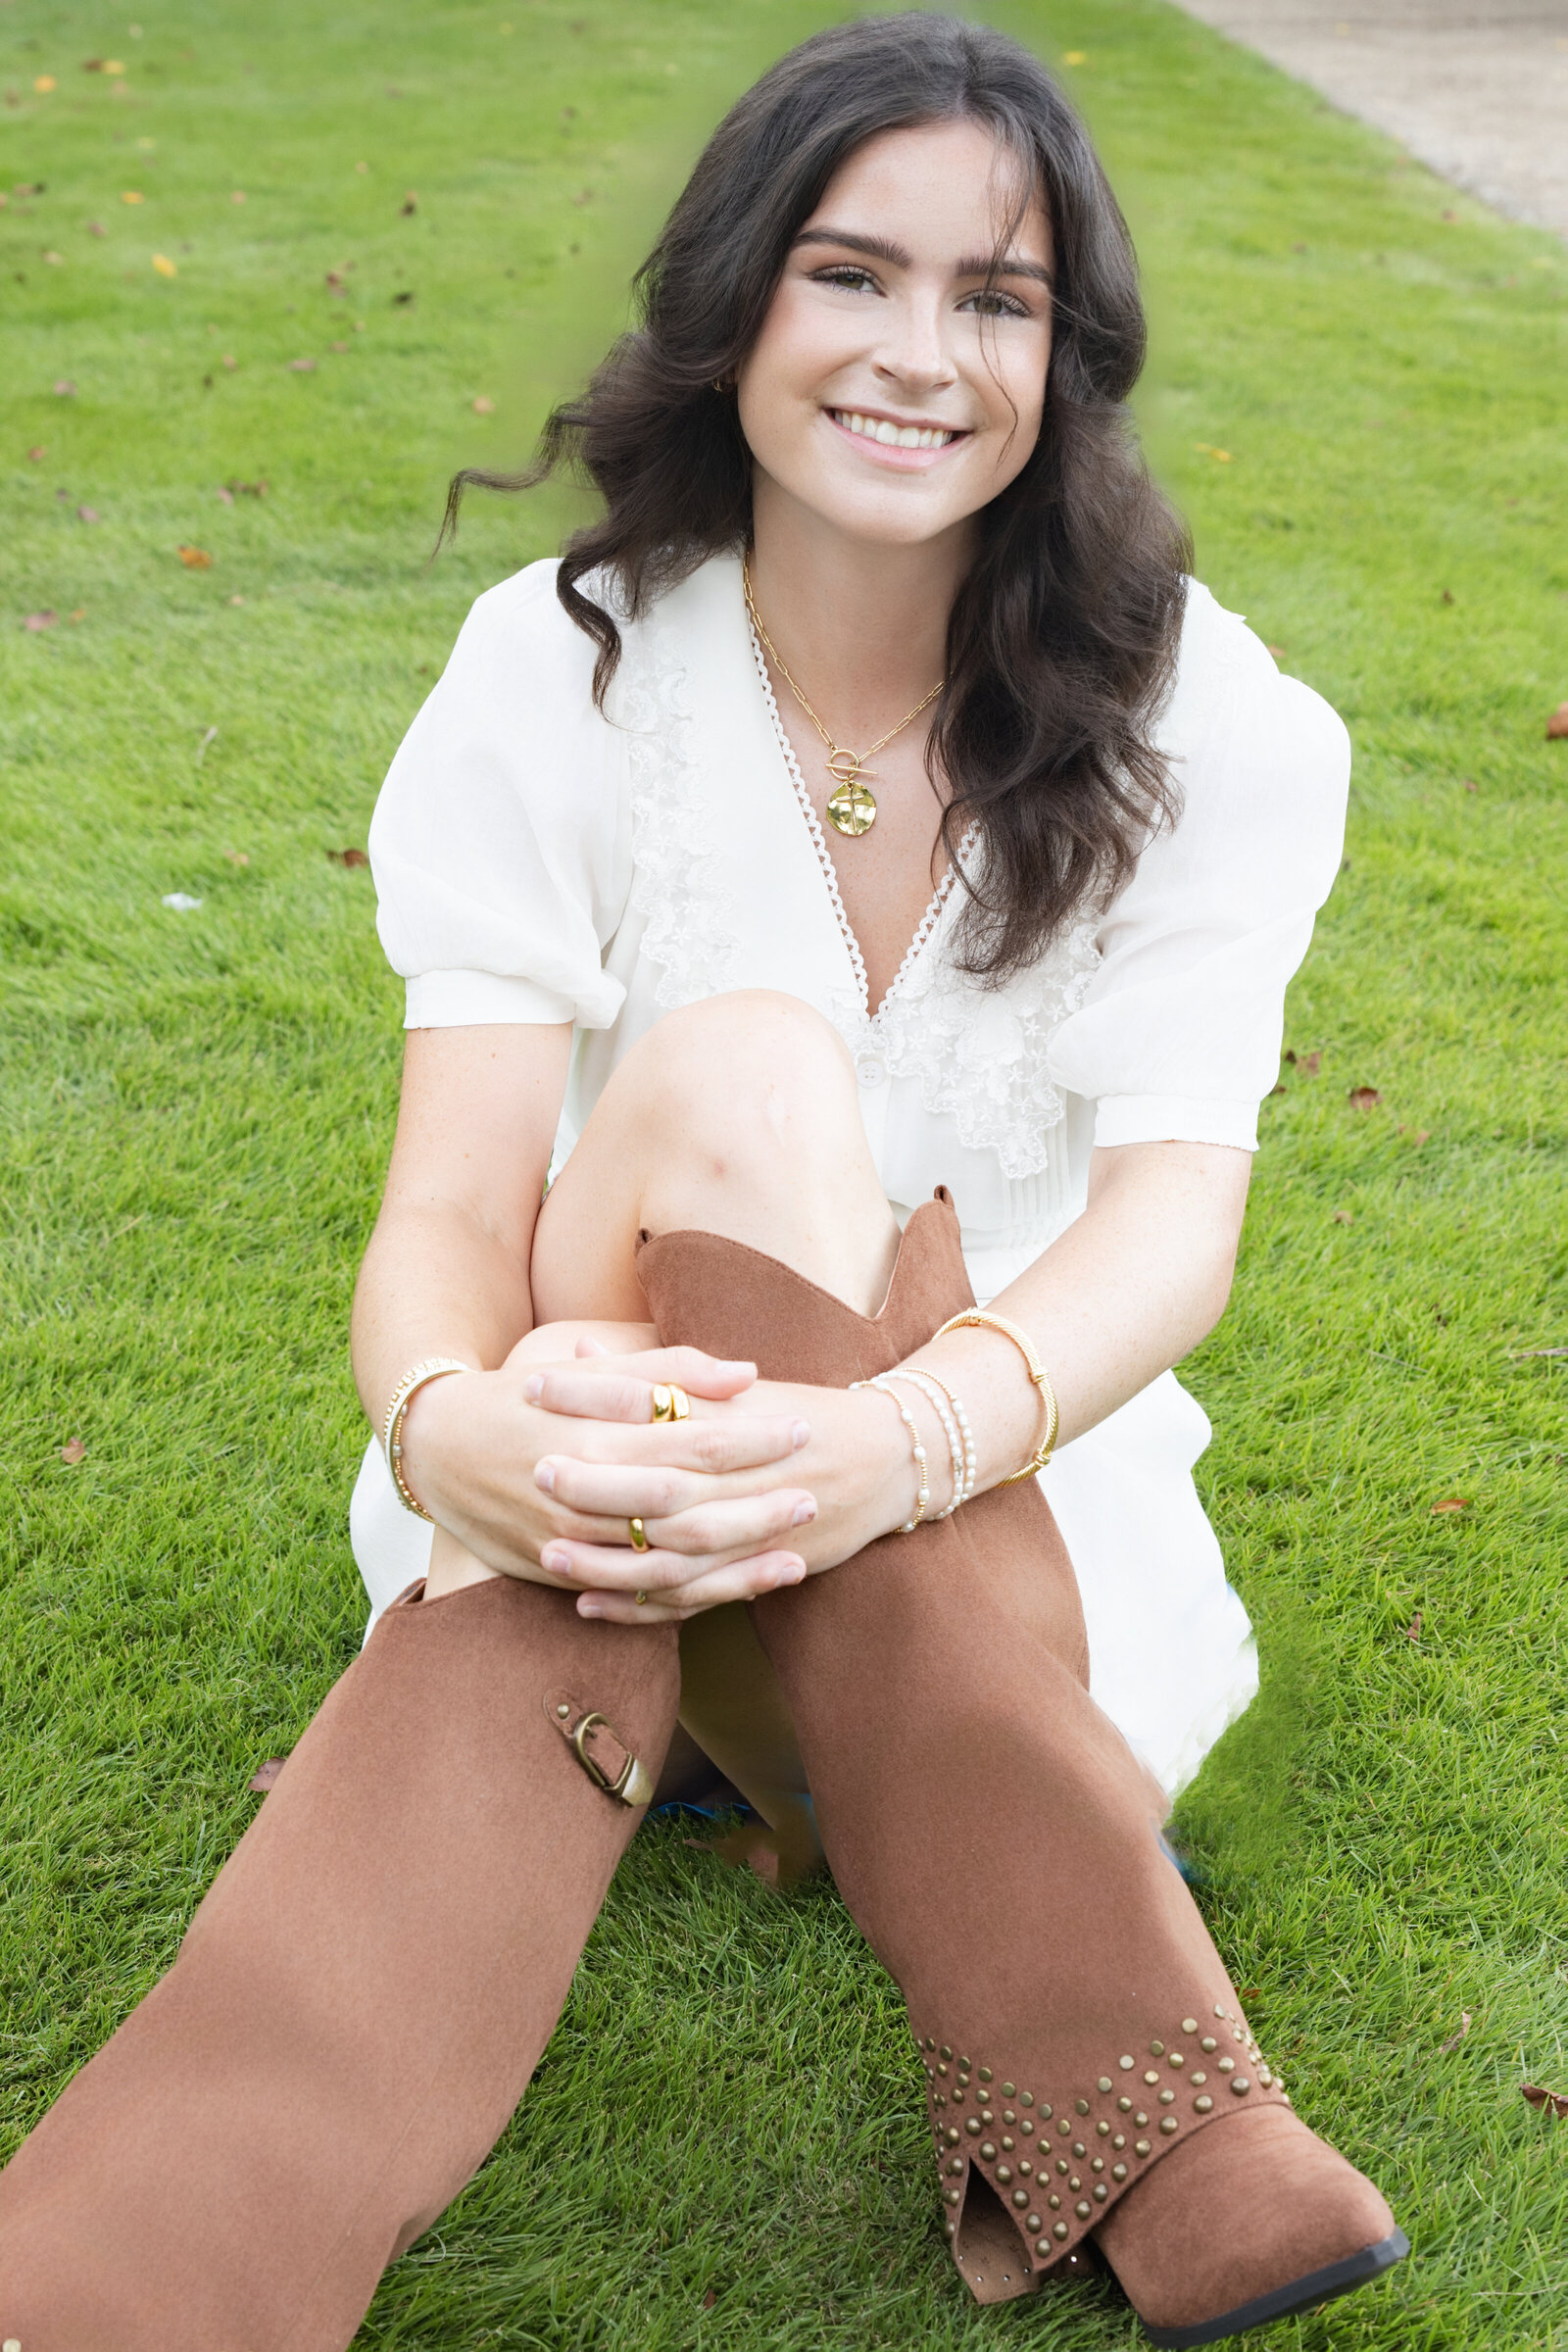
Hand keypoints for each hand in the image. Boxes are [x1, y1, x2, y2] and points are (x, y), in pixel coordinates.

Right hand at [397, 1342, 821, 1615]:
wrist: (433, 1449)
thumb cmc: (519, 1397)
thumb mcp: (585, 1371)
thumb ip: (665, 1370)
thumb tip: (746, 1372)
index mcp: (590, 1435)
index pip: (685, 1441)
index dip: (747, 1438)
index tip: (799, 1429)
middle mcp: (579, 1495)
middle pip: (685, 1511)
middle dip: (754, 1506)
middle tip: (813, 1494)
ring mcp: (568, 1543)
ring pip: (665, 1566)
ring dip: (735, 1564)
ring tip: (796, 1554)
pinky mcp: (558, 1575)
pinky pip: (633, 1599)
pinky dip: (687, 1600)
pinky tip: (737, 1592)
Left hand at [530, 1368, 920, 1622]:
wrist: (891, 1458)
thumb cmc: (803, 1414)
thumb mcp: (737, 1386)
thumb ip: (657, 1374)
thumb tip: (582, 1352)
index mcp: (733, 1418)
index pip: (651, 1403)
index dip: (592, 1397)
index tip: (535, 1386)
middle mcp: (741, 1475)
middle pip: (659, 1484)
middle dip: (596, 1483)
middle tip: (535, 1470)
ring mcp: (751, 1528)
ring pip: (671, 1552)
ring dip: (607, 1557)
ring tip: (547, 1553)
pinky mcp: (758, 1568)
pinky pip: (691, 1597)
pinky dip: (640, 1605)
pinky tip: (590, 1604)